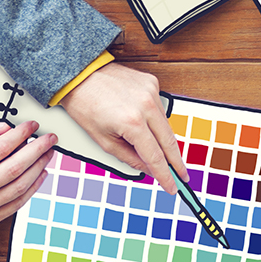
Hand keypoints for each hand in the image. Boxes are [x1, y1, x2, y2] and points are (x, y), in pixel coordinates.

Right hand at [0, 121, 54, 241]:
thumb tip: (6, 127)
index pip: (1, 148)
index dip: (21, 135)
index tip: (33, 126)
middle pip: (15, 168)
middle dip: (38, 150)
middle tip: (50, 140)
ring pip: (19, 187)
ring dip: (38, 168)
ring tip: (48, 154)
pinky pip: (16, 204)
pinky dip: (32, 188)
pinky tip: (39, 174)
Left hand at [59, 62, 186, 189]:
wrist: (78, 74)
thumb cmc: (84, 105)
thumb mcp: (103, 140)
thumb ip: (130, 158)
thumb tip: (149, 169)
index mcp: (132, 122)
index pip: (155, 156)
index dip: (165, 175)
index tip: (173, 186)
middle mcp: (146, 106)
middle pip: (170, 141)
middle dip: (176, 162)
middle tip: (182, 176)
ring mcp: (152, 92)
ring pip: (167, 125)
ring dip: (166, 141)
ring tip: (164, 154)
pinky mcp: (152, 83)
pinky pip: (160, 108)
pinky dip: (156, 120)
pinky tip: (146, 123)